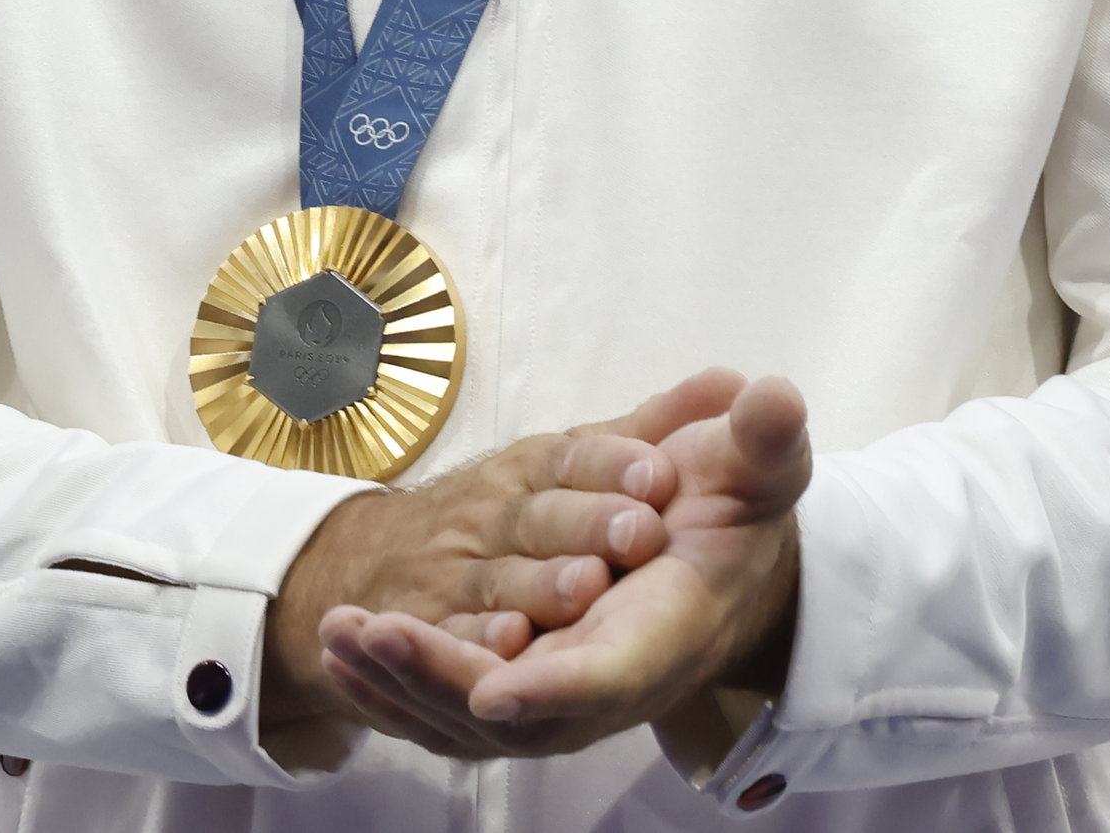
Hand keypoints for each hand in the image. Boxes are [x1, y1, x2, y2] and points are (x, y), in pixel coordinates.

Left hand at [318, 371, 809, 766]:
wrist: (716, 556)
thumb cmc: (729, 512)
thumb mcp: (752, 469)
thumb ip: (761, 443)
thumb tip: (772, 396)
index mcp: (669, 630)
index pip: (610, 673)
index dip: (555, 685)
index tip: (495, 690)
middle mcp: (614, 676)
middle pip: (525, 705)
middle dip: (448, 676)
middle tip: (377, 630)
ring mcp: (566, 691)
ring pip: (475, 713)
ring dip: (403, 680)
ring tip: (338, 635)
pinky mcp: (526, 685)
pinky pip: (453, 707)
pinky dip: (397, 689)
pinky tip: (337, 653)